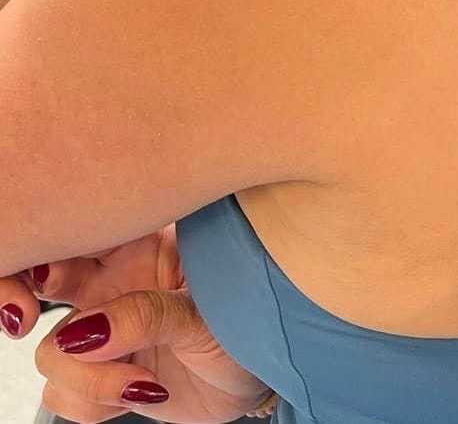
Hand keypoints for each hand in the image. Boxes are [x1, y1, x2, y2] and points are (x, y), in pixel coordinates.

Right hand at [1, 229, 275, 420]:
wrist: (262, 379)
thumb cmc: (250, 323)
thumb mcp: (206, 314)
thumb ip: (145, 316)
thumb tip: (82, 334)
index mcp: (140, 240)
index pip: (77, 225)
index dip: (40, 247)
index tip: (40, 285)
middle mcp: (114, 281)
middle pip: (38, 280)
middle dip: (22, 301)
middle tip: (28, 319)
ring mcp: (105, 329)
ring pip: (52, 350)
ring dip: (88, 377)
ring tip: (141, 380)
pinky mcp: (103, 375)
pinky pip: (64, 393)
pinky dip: (94, 403)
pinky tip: (142, 392)